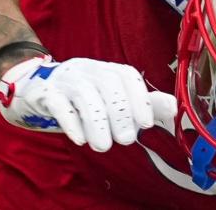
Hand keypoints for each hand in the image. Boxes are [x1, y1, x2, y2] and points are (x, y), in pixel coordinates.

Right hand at [0, 55, 171, 152]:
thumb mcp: (114, 98)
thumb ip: (143, 103)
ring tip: (102, 145)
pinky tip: (78, 138)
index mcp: (106, 70)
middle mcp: (88, 70)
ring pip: (83, 93)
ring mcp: (65, 79)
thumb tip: (175, 107)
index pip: (126, 74)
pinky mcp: (46, 93)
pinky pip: (58, 102)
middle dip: (119, 112)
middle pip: (106, 83)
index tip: (147, 123)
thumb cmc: (86, 98)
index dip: (139, 96)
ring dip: (96, 121)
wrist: (40, 89)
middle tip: (125, 139)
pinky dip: (70, 120)